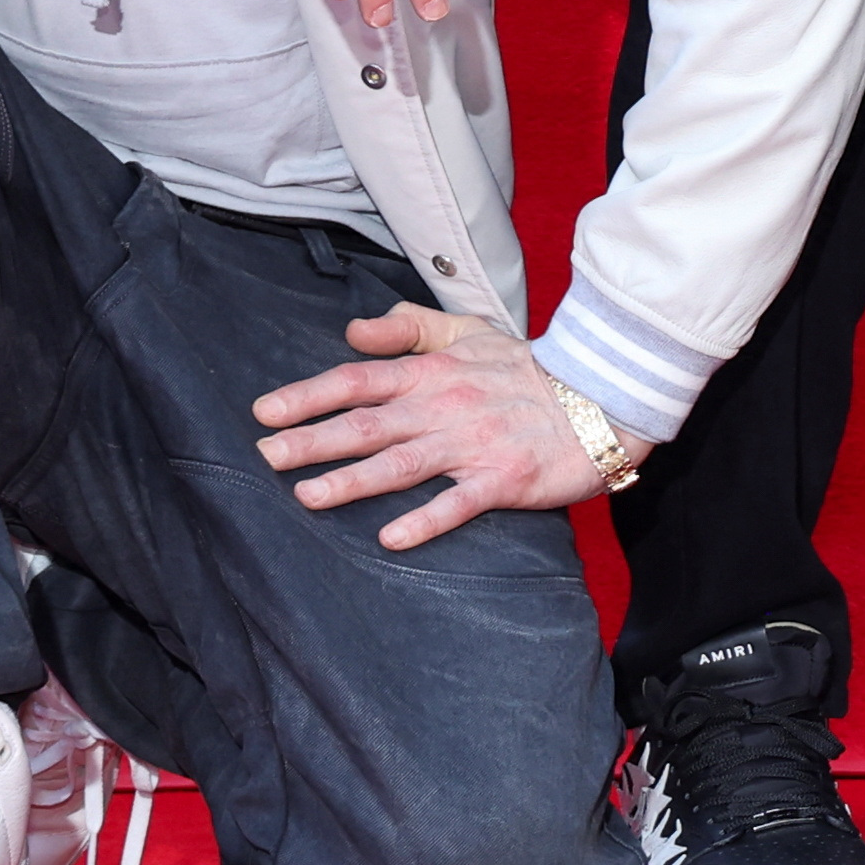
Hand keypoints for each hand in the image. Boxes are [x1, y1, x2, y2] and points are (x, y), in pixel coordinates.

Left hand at [251, 303, 612, 550]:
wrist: (600, 394)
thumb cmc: (525, 369)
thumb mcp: (468, 331)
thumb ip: (409, 327)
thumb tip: (353, 330)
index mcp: (432, 373)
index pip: (358, 380)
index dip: (309, 395)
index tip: (265, 412)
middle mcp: (444, 407)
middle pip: (368, 423)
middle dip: (313, 439)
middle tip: (265, 456)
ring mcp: (473, 445)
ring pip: (403, 464)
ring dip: (354, 480)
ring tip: (308, 496)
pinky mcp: (504, 480)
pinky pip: (459, 503)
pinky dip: (426, 520)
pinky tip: (391, 538)